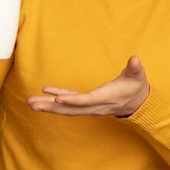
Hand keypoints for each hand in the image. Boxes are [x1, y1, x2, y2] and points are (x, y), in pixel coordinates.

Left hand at [27, 56, 149, 116]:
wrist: (138, 102)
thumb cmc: (136, 86)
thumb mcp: (138, 76)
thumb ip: (135, 68)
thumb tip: (135, 59)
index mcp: (106, 97)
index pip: (87, 100)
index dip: (73, 100)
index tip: (58, 100)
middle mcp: (96, 106)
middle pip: (71, 109)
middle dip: (51, 107)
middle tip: (32, 104)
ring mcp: (90, 107)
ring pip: (67, 109)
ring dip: (48, 106)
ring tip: (31, 103)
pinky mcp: (87, 104)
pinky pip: (69, 104)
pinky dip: (57, 99)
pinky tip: (45, 94)